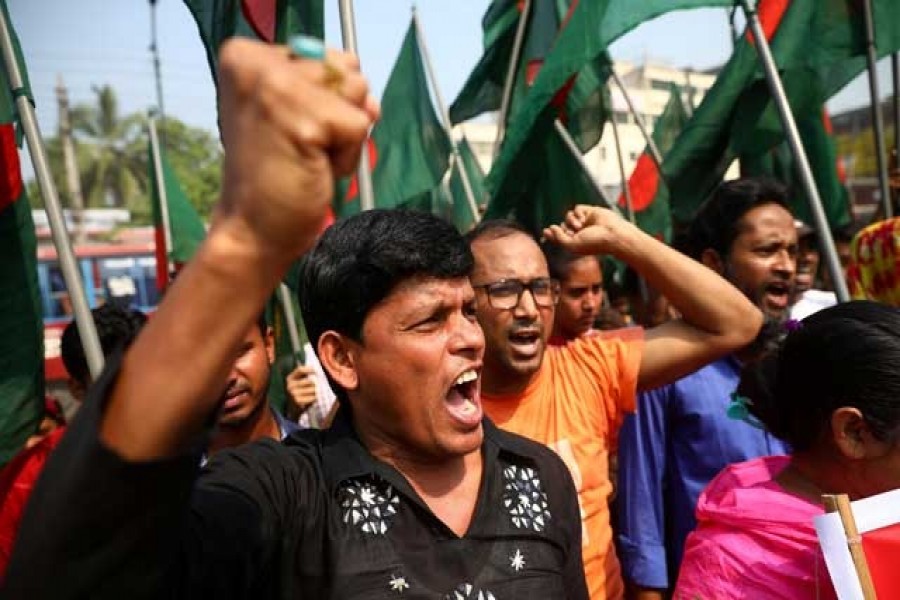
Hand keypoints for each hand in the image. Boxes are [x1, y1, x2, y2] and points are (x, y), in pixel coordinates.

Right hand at [215, 38, 379, 261]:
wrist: (252, 231)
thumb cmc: (275, 177)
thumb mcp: (298, 114)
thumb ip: (331, 89)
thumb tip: (369, 98)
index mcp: (245, 55)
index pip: (329, 56)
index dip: (327, 99)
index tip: (291, 130)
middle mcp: (255, 62)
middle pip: (346, 69)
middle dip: (338, 115)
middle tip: (300, 148)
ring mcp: (277, 88)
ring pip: (356, 94)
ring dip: (344, 136)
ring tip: (307, 158)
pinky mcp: (303, 121)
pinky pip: (359, 126)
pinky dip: (347, 157)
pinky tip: (313, 170)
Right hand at [286, 364, 317, 419]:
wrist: (291, 409)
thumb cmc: (297, 392)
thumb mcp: (296, 381)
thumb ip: (302, 374)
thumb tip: (313, 367)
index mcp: (289, 378)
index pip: (300, 369)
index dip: (309, 369)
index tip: (315, 371)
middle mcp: (290, 385)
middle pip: (311, 381)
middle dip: (314, 385)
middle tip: (310, 389)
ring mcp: (293, 394)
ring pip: (313, 389)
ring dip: (314, 393)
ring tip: (308, 395)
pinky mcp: (298, 401)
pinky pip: (313, 397)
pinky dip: (313, 399)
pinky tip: (308, 400)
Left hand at [542, 205, 634, 255]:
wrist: (613, 234)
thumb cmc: (594, 243)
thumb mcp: (572, 245)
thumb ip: (558, 238)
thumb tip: (550, 228)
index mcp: (575, 242)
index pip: (559, 236)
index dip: (551, 234)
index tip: (545, 231)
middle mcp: (579, 232)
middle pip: (562, 225)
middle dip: (563, 228)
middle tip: (570, 232)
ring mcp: (585, 222)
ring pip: (568, 216)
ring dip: (571, 221)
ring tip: (579, 226)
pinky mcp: (590, 212)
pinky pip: (577, 209)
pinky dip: (578, 213)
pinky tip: (584, 219)